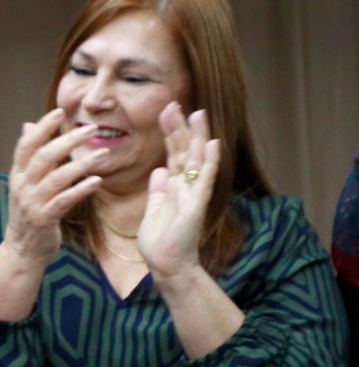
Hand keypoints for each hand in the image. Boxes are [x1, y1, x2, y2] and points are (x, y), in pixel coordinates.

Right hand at [3, 109, 106, 263]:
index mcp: (17, 174)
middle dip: (68, 141)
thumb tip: (28, 125)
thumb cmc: (29, 212)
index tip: (59, 112)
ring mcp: (32, 203)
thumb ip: (29, 156)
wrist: (22, 250)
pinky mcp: (44, 219)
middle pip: (44, 157)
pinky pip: (64, 201)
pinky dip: (81, 190)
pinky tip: (97, 181)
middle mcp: (22, 186)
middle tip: (91, 129)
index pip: (26, 145)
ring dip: (81, 164)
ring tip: (103, 154)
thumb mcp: (24, 182)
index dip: (42, 128)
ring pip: (56, 178)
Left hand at [140, 103, 219, 279]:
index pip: (172, 153)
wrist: (167, 265)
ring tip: (198, 112)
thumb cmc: (160, 241)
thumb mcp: (154, 209)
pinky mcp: (196, 205)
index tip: (165, 110)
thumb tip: (158, 171)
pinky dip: (208, 161)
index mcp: (174, 186)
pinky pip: (203, 179)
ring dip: (196, 136)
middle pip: (184, 150)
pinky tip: (211, 144)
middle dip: (179, 127)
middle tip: (173, 102)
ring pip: (195, 159)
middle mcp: (187, 186)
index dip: (169, 132)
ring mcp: (193, 193)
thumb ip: (158, 189)